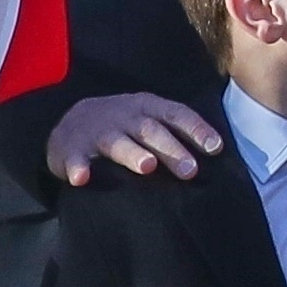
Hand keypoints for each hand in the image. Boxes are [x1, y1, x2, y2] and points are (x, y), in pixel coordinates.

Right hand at [45, 90, 221, 187]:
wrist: (70, 123)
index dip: (196, 129)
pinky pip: (75, 159)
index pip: (175, 114)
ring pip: (116, 142)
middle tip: (190, 170)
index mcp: (146, 107)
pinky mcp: (71, 148)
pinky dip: (78, 168)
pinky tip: (82, 179)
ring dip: (132, 153)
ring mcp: (97, 131)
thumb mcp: (148, 119)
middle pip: (150, 130)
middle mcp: (124, 116)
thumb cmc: (122, 126)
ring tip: (147, 167)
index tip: (216, 149)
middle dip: (171, 149)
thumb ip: (175, 133)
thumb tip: (214, 154)